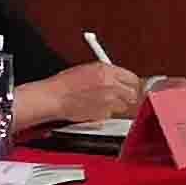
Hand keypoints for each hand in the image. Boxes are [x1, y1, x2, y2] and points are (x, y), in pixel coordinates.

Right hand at [23, 63, 146, 127]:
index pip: (132, 78)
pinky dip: (103, 113)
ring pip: (122, 106)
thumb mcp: (87, 70)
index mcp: (106, 70)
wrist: (53, 98)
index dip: (130, 83)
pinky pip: (110, 114)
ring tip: (97, 102)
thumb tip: (119, 78)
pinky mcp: (103, 114)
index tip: (128, 86)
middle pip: (132, 93)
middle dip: (126, 96)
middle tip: (116, 96)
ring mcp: (108, 101)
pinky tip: (91, 107)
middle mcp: (110, 85)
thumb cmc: (64, 84)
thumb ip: (106, 73)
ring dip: (114, 105)